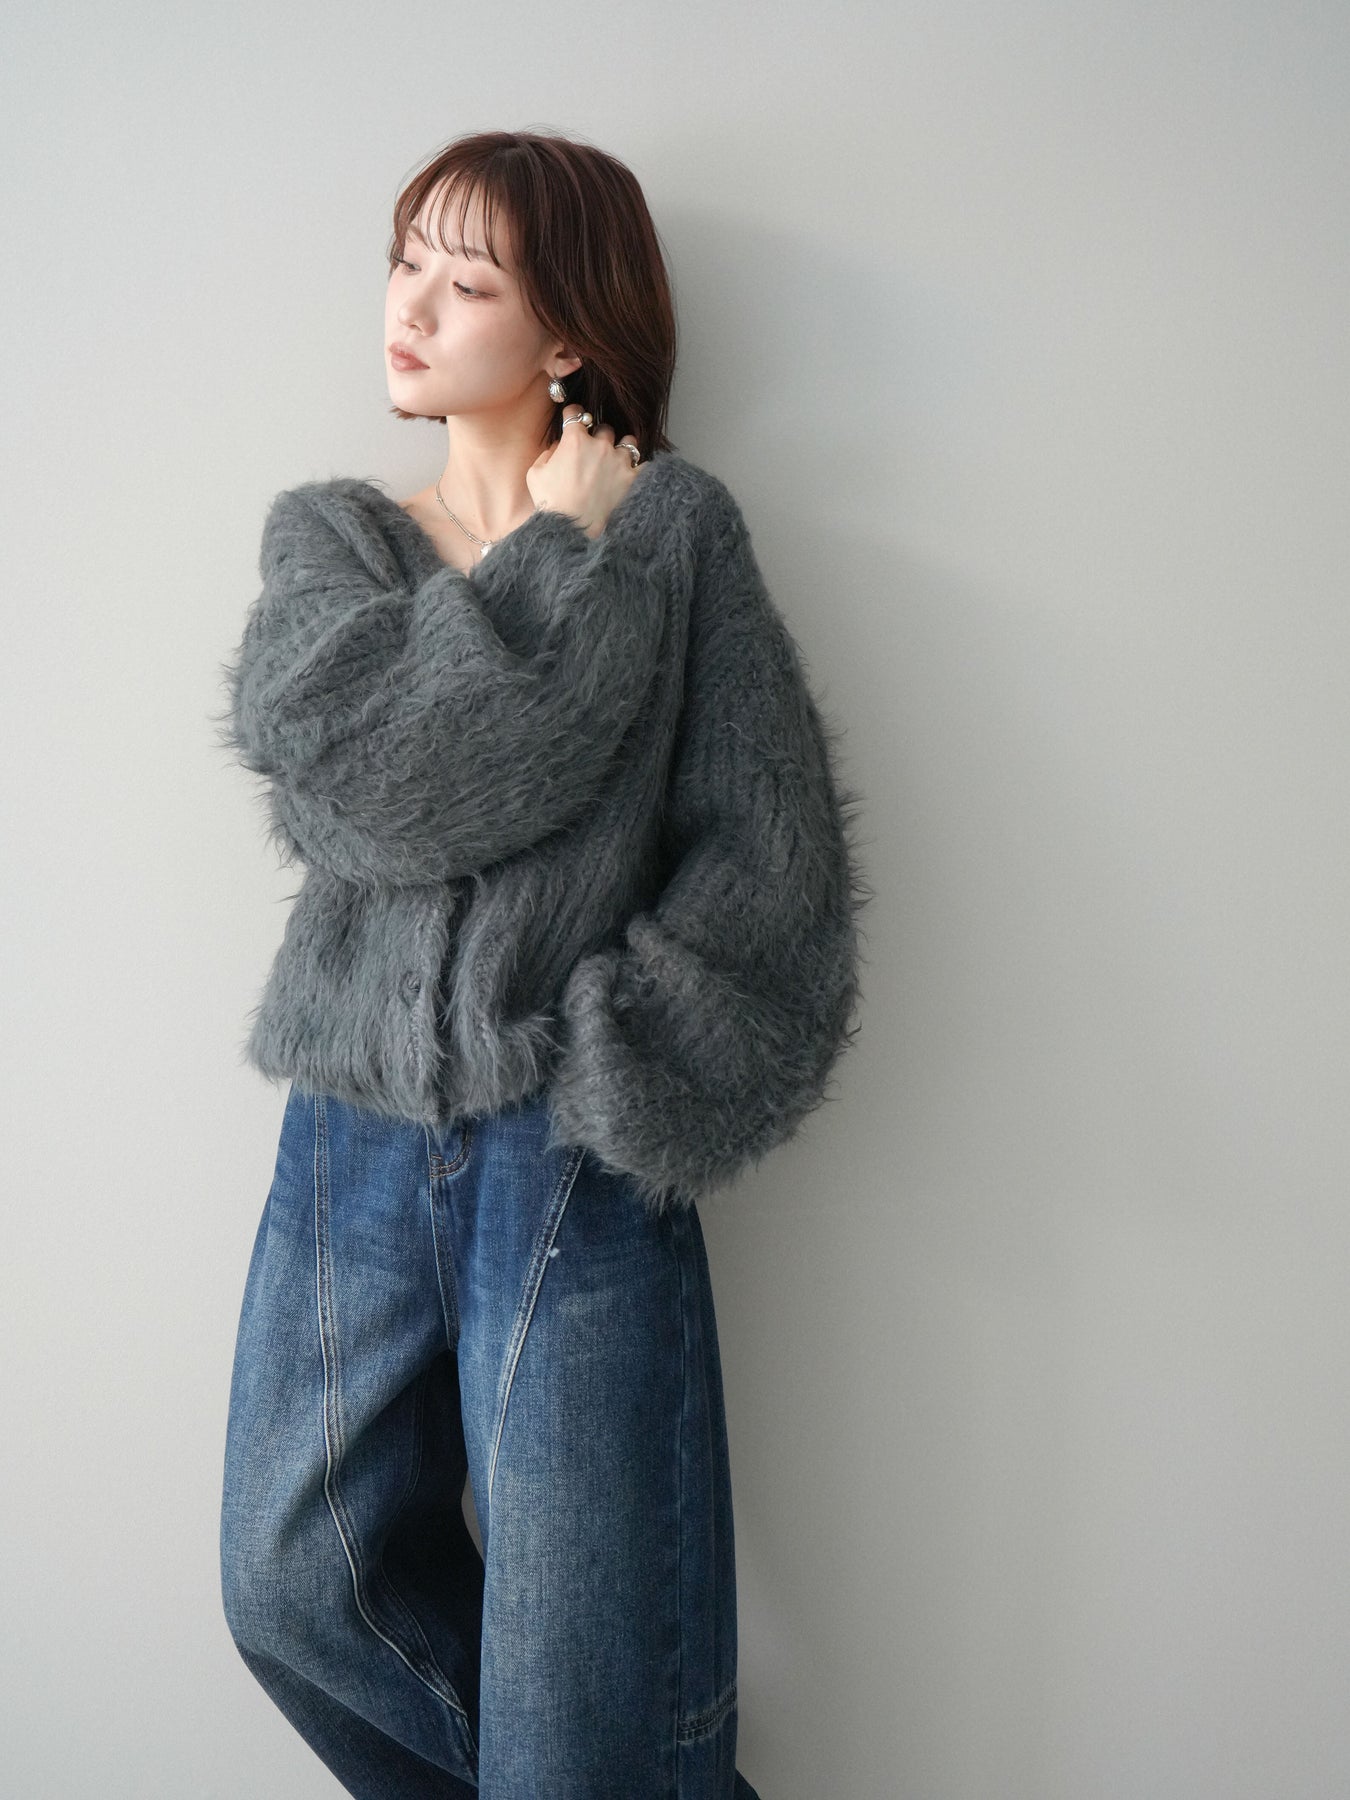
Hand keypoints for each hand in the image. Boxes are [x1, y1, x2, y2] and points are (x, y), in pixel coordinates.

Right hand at [526, 408, 646, 538]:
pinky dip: (638, 466)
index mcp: (575, 439)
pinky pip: (642, 463)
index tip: (574, 419)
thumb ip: (548, 452)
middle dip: (599, 436)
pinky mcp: (631, 478)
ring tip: (616, 458)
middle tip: (594, 449)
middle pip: (605, 428)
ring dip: (622, 447)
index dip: (574, 415)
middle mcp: (600, 444)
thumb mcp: (536, 473)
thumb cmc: (550, 501)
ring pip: (628, 441)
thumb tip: (559, 446)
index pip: (576, 413)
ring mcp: (618, 460)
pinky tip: (632, 471)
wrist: (571, 527)